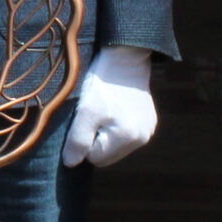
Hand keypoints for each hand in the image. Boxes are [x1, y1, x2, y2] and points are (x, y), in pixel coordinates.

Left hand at [63, 44, 157, 167]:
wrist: (124, 58)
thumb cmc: (102, 84)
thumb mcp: (85, 111)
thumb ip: (78, 140)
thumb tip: (71, 164)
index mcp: (128, 138)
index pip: (94, 158)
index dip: (83, 141)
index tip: (83, 120)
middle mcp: (142, 138)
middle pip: (107, 155)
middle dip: (95, 139)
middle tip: (91, 115)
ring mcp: (148, 130)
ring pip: (115, 145)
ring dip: (105, 133)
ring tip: (103, 111)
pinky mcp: (149, 121)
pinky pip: (126, 134)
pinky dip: (115, 126)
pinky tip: (114, 109)